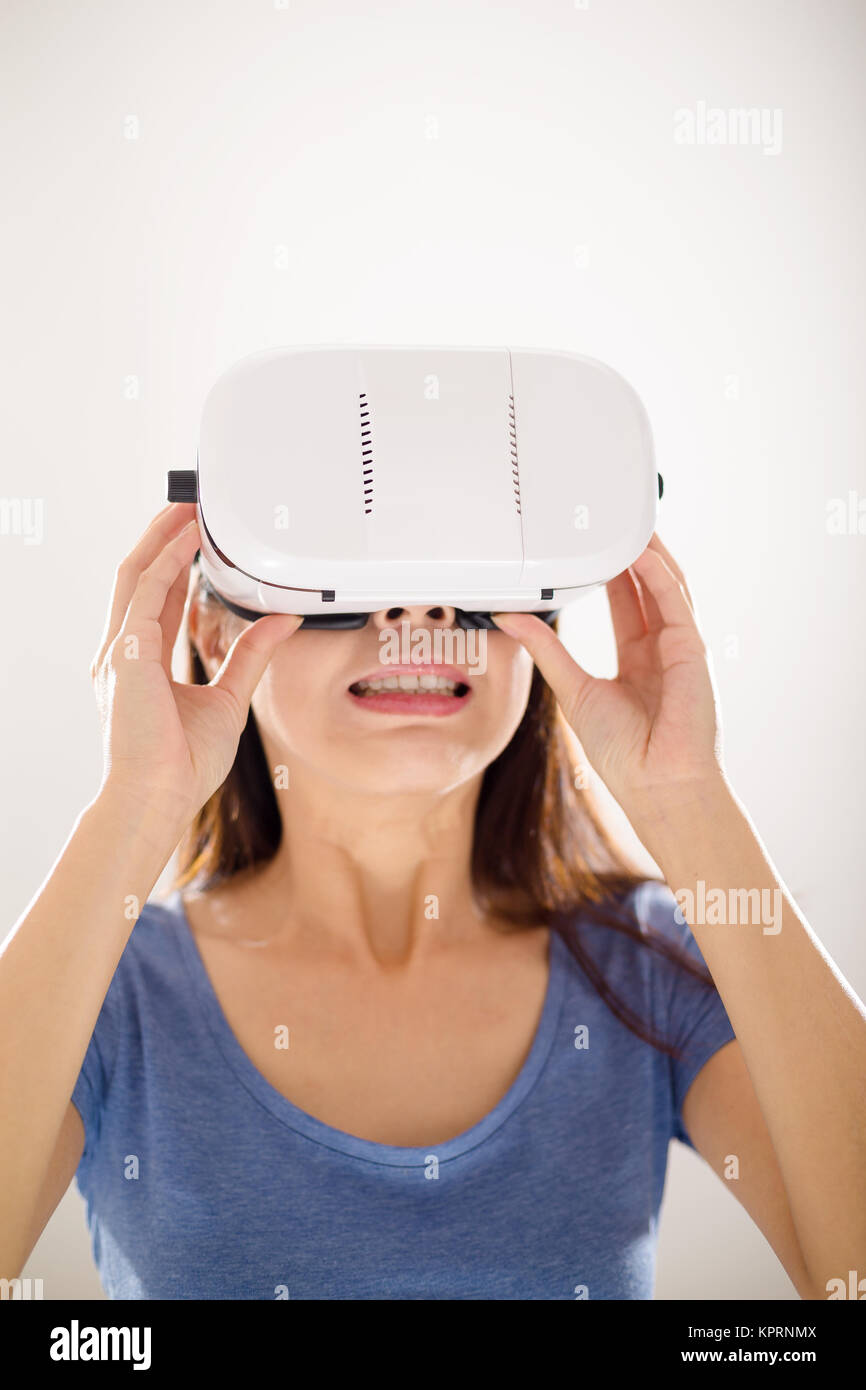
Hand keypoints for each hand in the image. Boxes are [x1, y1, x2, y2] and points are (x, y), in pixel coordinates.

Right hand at [90, 503, 300, 831]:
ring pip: (137, 575)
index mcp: (142, 664)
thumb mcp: (229, 698)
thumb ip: (251, 655)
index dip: (175, 565)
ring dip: (162, 538)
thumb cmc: (182, 764)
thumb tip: (284, 621)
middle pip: (140, 578)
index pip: (158, 601)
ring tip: (188, 508)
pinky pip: (145, 593)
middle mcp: (125, 652)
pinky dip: (167, 561)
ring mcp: (120, 650)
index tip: (196, 539)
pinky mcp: (126, 653)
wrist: (158, 796)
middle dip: (162, 539)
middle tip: (190, 507)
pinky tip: (189, 540)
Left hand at [492, 534, 725, 827]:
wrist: (655, 785)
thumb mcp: (572, 688)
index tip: (593, 543)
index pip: (624, 602)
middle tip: (610, 517)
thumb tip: (510, 617)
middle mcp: (661, 648)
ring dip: (648, 553)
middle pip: (647, 586)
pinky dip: (659, 575)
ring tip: (628, 519)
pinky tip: (642, 553)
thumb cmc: (624, 753)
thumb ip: (546, 649)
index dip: (611, 570)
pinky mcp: (691, 651)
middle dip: (631, 551)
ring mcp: (679, 647)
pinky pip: (675, 603)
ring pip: (666, 585)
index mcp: (637, 660)